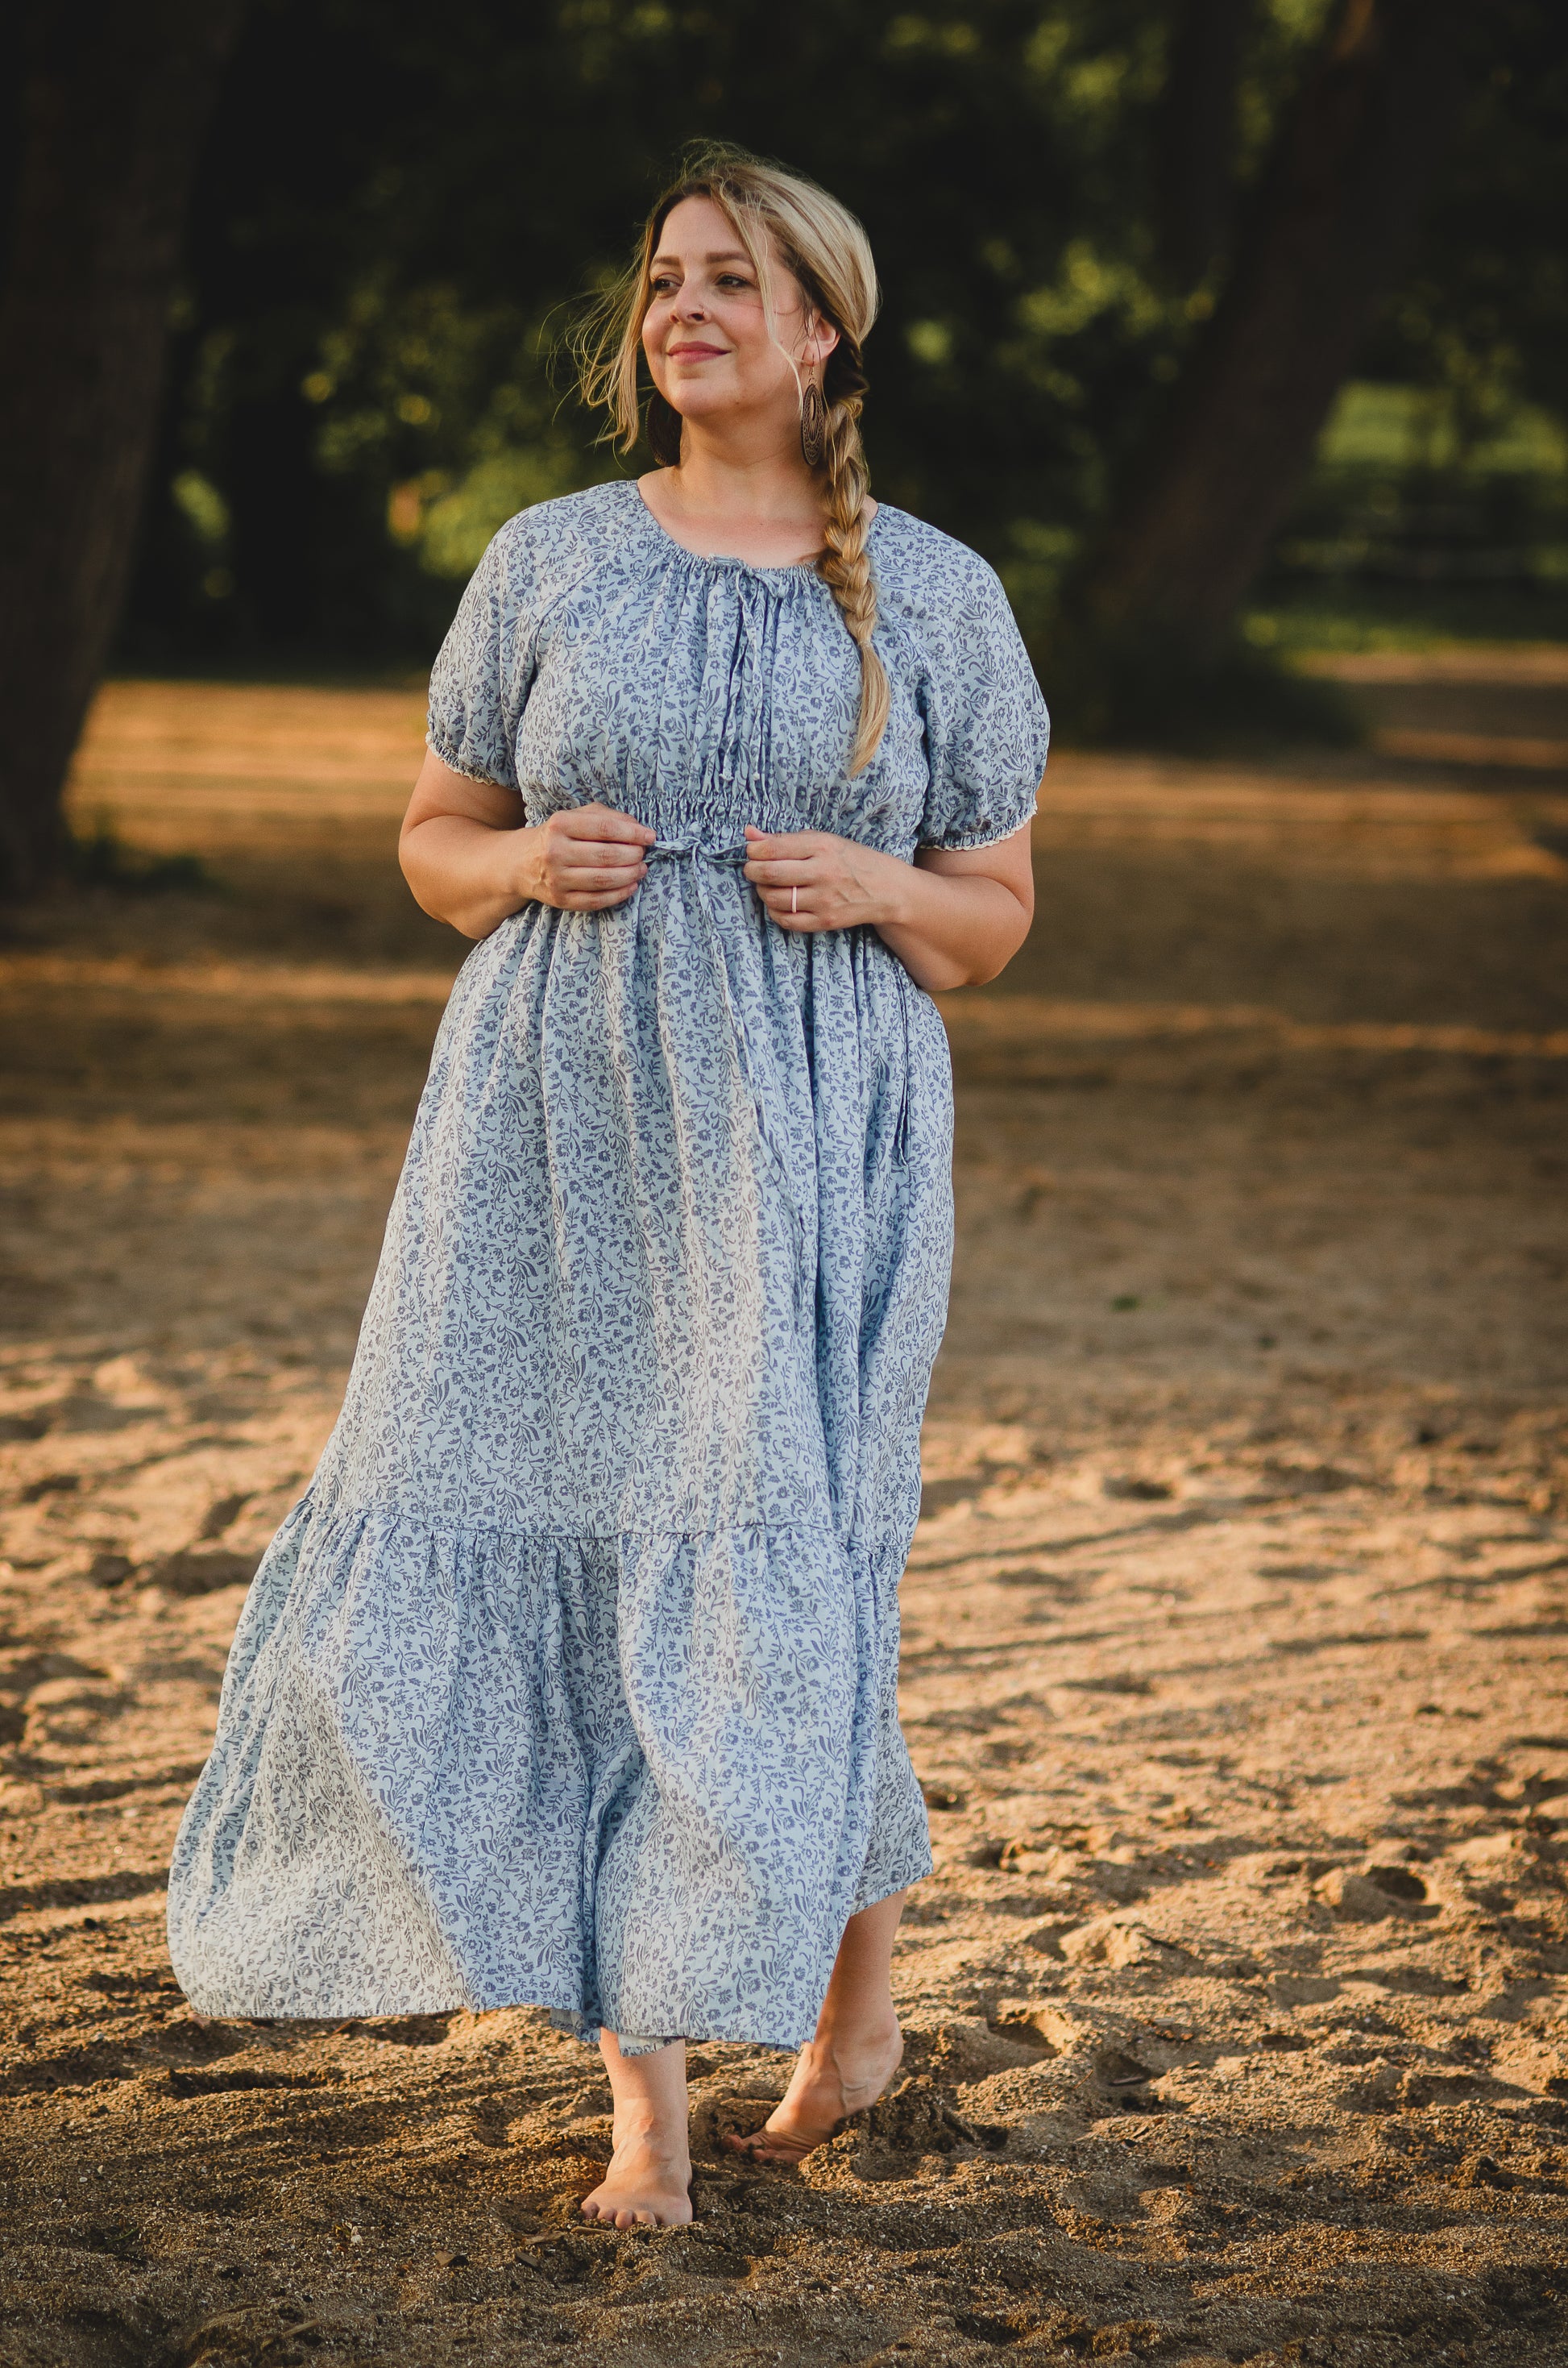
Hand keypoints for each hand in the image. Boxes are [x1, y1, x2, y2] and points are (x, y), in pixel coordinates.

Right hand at [519, 803, 654, 909]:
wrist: (521, 862)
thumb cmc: (557, 836)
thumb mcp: (576, 817)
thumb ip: (607, 817)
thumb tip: (638, 827)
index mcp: (560, 824)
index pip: (605, 828)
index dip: (633, 833)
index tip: (650, 836)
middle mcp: (555, 851)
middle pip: (606, 855)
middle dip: (633, 855)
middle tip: (643, 854)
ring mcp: (557, 878)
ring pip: (603, 879)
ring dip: (630, 875)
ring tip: (641, 869)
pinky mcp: (560, 899)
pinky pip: (596, 900)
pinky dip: (619, 894)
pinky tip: (631, 886)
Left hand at [742, 826, 910, 934]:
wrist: (885, 889)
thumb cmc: (850, 860)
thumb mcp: (823, 841)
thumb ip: (785, 839)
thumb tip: (749, 834)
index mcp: (823, 846)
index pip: (775, 848)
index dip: (754, 850)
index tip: (752, 850)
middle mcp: (824, 872)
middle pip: (770, 873)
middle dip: (753, 870)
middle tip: (753, 869)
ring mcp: (824, 900)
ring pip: (774, 898)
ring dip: (762, 891)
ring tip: (767, 885)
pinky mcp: (825, 921)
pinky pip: (786, 920)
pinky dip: (775, 911)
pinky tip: (779, 902)